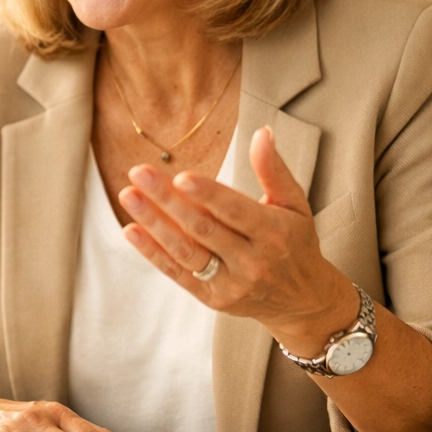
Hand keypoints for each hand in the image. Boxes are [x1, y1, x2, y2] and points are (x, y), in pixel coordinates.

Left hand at [117, 126, 356, 355]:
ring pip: (186, 251)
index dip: (208, 194)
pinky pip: (177, 273)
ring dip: (153, 223)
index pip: (236, 211)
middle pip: (203, 228)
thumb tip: (261, 132)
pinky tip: (130, 230)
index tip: (181, 176)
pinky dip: (151, 252)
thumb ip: (274, 170)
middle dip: (168, 200)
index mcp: (274, 233)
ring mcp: (231, 283)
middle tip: (138, 172)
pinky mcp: (212, 298)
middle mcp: (252, 260)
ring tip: (128, 196)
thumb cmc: (295, 241)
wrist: (302, 299)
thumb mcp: (294, 205)